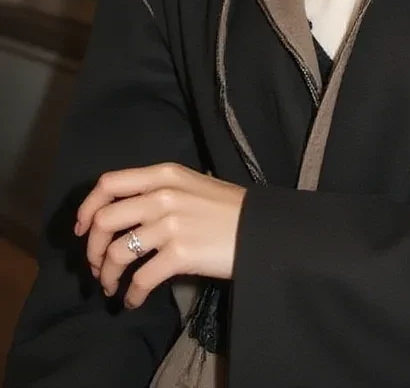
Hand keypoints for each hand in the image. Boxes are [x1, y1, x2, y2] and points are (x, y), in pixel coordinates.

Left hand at [74, 163, 245, 308]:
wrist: (261, 230)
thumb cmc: (228, 209)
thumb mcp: (192, 185)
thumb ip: (159, 190)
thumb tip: (123, 213)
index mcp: (164, 174)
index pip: (109, 183)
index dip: (87, 207)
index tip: (82, 228)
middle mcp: (163, 195)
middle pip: (104, 220)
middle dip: (91, 249)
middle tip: (97, 266)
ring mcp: (171, 224)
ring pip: (116, 252)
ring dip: (107, 275)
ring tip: (112, 286)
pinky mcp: (180, 253)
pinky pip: (140, 278)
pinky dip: (131, 294)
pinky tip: (134, 300)